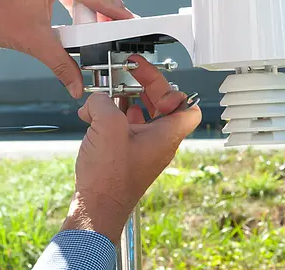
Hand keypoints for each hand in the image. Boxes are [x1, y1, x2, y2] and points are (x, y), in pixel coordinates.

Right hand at [61, 55, 200, 243]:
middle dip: (146, 86)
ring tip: (111, 93)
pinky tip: (97, 115)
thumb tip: (97, 100)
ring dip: (128, 100)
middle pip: (162, 105)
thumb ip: (103, 102)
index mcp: (165, 136)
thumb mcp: (107, 127)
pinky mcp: (127, 155)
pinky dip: (115, 117)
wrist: (95, 209)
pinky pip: (127, 127)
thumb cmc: (109, 179)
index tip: (153, 82)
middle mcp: (158, 142)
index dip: (174, 91)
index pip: (189, 108)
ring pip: (143, 115)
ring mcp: (142, 149)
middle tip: (131, 74)